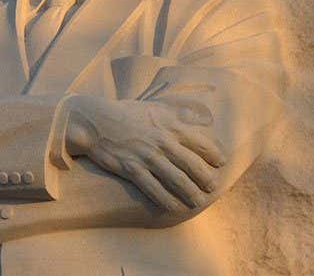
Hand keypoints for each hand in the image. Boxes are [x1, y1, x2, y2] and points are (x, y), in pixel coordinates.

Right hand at [65, 95, 226, 211]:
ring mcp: (147, 157)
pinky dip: (166, 200)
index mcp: (169, 125)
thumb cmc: (125, 113)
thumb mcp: (155, 107)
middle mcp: (162, 142)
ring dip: (190, 193)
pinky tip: (175, 207)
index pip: (200, 142)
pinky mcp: (131, 168)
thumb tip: (202, 117)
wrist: (94, 120)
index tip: (220, 163)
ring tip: (198, 202)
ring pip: (176, 180)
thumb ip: (179, 113)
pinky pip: (153, 189)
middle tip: (212, 188)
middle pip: (192, 165)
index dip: (214, 155)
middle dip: (205, 179)